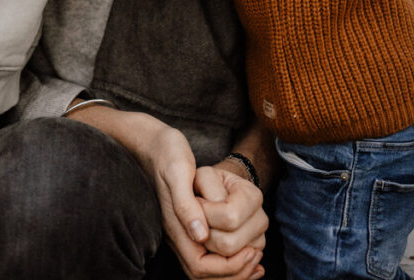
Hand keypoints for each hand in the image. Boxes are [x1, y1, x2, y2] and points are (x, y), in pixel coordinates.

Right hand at [142, 131, 263, 279]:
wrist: (156, 145)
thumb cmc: (168, 153)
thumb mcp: (177, 170)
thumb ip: (186, 204)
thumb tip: (200, 235)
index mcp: (174, 226)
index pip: (200, 267)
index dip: (228, 266)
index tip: (250, 250)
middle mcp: (179, 235)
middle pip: (206, 275)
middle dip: (235, 269)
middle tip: (257, 254)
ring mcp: (185, 232)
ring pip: (210, 269)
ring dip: (236, 267)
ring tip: (256, 254)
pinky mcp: (193, 226)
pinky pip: (212, 255)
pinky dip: (233, 259)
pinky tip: (249, 249)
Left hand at [195, 166, 266, 277]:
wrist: (217, 188)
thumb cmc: (204, 182)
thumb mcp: (196, 177)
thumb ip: (190, 202)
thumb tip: (200, 236)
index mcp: (252, 196)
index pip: (230, 218)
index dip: (206, 216)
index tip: (196, 203)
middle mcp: (261, 220)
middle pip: (229, 245)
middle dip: (205, 236)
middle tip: (198, 219)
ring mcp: (259, 240)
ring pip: (230, 263)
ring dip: (209, 250)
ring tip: (204, 230)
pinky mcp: (252, 255)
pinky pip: (234, 273)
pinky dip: (219, 267)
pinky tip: (210, 249)